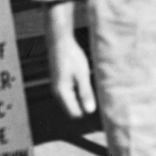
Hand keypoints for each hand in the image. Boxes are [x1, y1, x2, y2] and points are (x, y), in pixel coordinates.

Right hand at [44, 2, 95, 117]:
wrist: (59, 42)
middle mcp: (57, 93)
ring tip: (91, 88)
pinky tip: (85, 83)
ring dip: (81, 99)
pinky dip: (77, 93)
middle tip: (97, 97)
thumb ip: (86, 93)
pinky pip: (69, 95)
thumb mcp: (82, 74)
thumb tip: (90, 111)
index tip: (99, 105)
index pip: (74, 113)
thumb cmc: (72, 56)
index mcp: (62, 92)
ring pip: (70, 102)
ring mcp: (57, 88)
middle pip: (71, 110)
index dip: (86, 112)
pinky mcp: (59, 83)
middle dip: (84, 107)